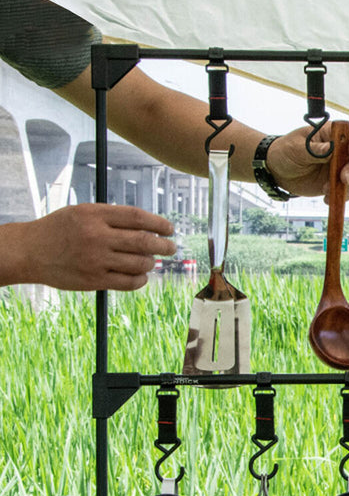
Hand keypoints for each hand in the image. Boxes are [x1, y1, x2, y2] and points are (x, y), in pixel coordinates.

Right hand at [6, 204, 175, 290]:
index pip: (137, 217)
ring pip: (139, 263)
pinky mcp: (94, 280)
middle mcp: (96, 236)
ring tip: (150, 261)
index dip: (159, 223)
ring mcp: (96, 259)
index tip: (170, 229)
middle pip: (144, 241)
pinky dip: (141, 279)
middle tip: (171, 248)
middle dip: (164, 246)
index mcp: (94, 215)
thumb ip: (112, 218)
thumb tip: (150, 228)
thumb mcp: (82, 213)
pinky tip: (140, 275)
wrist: (30, 251)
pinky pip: (129, 282)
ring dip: (151, 263)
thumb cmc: (60, 230)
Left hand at [266, 122, 348, 201]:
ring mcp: (340, 167)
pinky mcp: (337, 182)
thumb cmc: (285, 152)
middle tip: (343, 180)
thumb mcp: (295, 148)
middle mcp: (340, 150)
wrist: (277, 171)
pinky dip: (342, 196)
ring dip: (348, 186)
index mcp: (331, 134)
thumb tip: (330, 148)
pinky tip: (326, 198)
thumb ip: (314, 149)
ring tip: (326, 190)